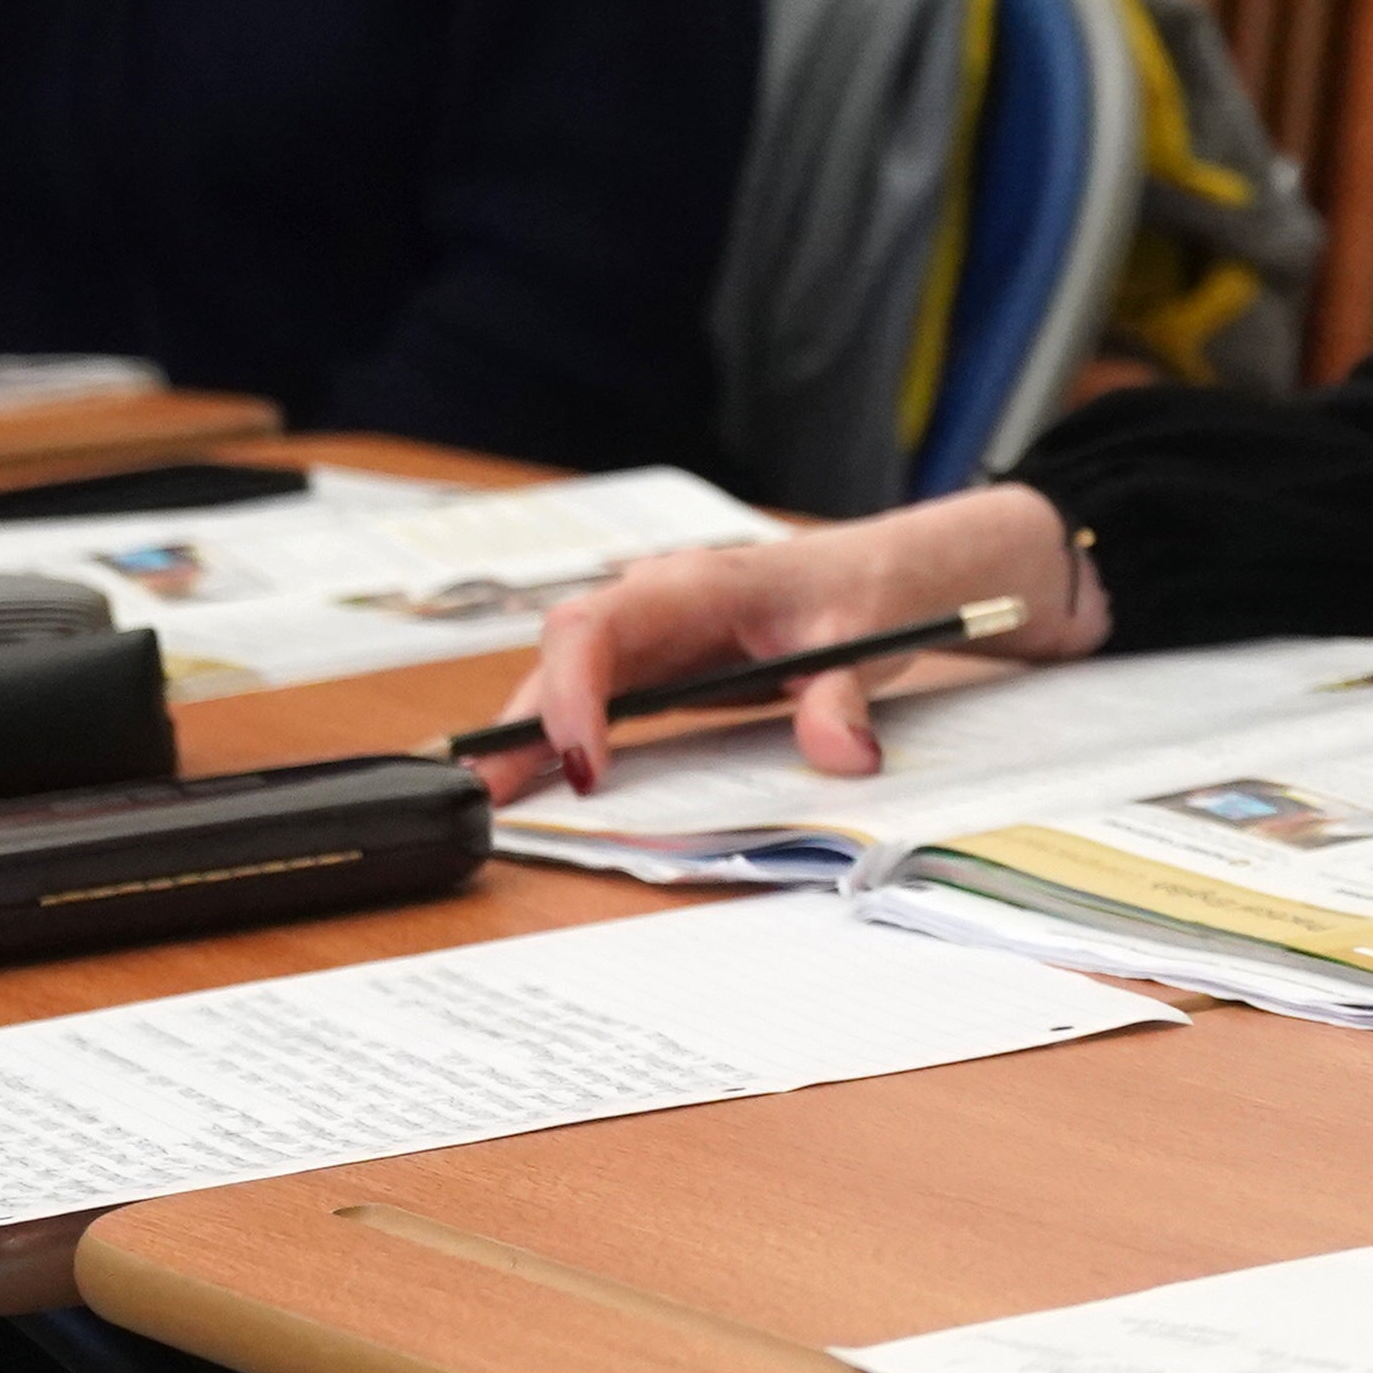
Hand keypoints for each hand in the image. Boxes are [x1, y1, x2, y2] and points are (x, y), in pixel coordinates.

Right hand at [501, 484, 1096, 788]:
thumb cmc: (864, 596)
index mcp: (697, 584)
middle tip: (489, 792)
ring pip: (568, 675)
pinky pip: (594, 696)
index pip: (602, 626)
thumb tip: (840, 754)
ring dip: (528, 734)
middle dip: (523, 721)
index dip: (575, 691)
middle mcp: (658, 601)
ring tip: (489, 798)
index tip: (583, 760)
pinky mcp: (658, 663)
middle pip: (565, 652)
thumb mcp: (865, 644)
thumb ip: (844, 699)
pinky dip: (561, 736)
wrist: (883, 574)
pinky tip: (536, 782)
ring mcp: (652, 631)